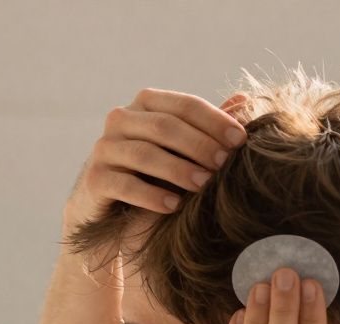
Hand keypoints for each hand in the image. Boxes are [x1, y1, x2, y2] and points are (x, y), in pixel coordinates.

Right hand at [62, 88, 247, 238]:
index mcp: (146, 104)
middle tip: (225, 165)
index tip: (241, 140)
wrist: (110, 207)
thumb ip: (206, 127)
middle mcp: (121, 119)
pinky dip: (150, 195)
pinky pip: (123, 184)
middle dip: (199, 145)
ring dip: (178, 170)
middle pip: (164, 126)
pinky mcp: (94, 178)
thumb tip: (244, 100)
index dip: (214, 121)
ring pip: (144, 154)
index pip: (184, 105)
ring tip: (204, 186)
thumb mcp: (181, 149)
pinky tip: (173, 206)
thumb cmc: (154, 172)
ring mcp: (104, 147)